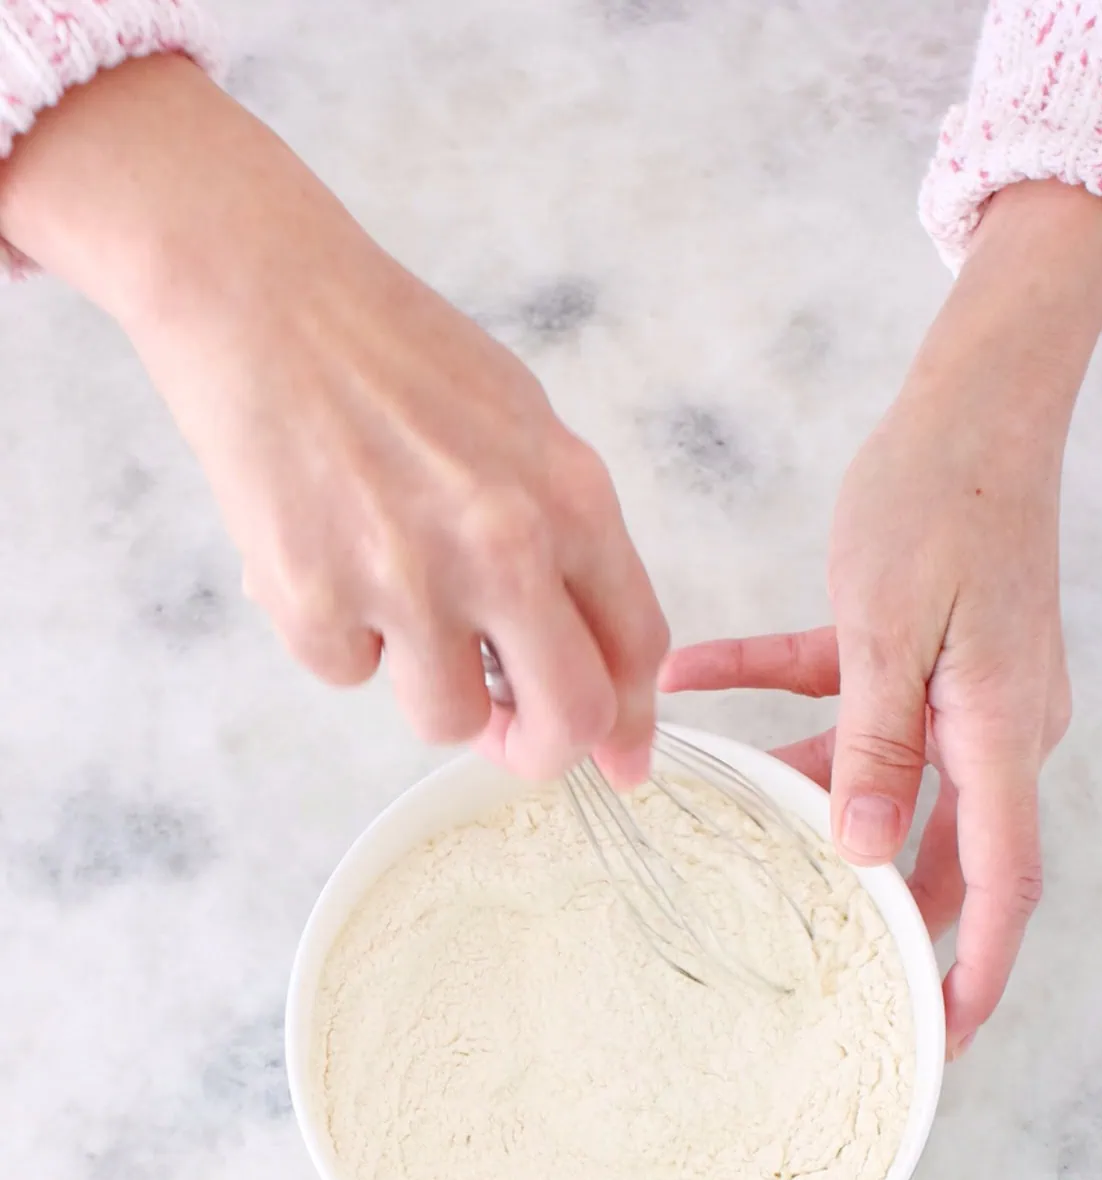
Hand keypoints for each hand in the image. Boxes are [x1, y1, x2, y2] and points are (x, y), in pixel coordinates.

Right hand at [0, 57, 666, 785]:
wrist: (263, 296)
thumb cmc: (393, 354)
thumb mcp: (519, 426)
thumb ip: (564, 541)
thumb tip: (588, 653)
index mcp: (570, 496)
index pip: (637, 646)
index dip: (631, 722)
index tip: (620, 759)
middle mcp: (502, 546)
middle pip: (569, 718)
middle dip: (545, 752)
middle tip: (514, 742)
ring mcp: (406, 578)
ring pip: (449, 720)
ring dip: (428, 686)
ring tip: (394, 600)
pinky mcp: (313, 599)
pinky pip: (347, 676)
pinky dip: (339, 639)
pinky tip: (327, 560)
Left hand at [664, 181, 1101, 1054]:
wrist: (973, 404)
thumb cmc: (942, 501)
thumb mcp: (890, 629)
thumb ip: (874, 745)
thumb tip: (863, 851)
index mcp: (1000, 730)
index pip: (1001, 880)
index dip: (977, 968)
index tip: (944, 1038)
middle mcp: (991, 722)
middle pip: (941, 844)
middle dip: (887, 909)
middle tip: (834, 976)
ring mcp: (961, 687)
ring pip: (882, 773)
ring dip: (810, 791)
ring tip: (732, 815)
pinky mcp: (919, 647)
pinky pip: (847, 693)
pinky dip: (780, 694)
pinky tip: (696, 678)